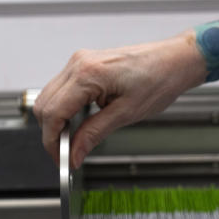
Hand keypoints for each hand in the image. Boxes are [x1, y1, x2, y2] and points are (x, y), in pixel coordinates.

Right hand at [32, 31, 207, 168]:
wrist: (174, 60)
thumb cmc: (159, 79)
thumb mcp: (126, 114)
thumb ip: (93, 134)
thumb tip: (74, 153)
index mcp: (87, 74)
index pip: (53, 113)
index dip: (52, 141)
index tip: (61, 158)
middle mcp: (78, 64)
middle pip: (44, 105)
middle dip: (51, 133)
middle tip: (67, 154)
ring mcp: (80, 62)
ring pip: (50, 97)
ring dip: (57, 121)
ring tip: (75, 140)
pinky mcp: (85, 64)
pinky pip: (62, 90)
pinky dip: (64, 109)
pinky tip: (79, 123)